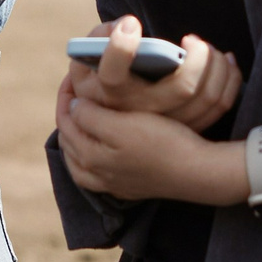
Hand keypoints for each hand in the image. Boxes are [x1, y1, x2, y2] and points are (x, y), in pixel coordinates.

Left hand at [54, 83, 246, 204]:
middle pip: (70, 139)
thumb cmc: (162, 144)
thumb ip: (90, 117)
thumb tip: (74, 106)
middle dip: (70, 113)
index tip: (73, 75)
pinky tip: (102, 142)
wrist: (197, 172)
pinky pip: (98, 169)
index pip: (65, 120)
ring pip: (80, 157)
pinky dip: (93, 152)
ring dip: (79, 133)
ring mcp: (112, 184)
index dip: (66, 95)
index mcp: (89, 158)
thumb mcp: (121, 127)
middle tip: (77, 89)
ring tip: (85, 112)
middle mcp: (96, 175)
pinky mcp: (129, 186)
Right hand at [67, 17, 240, 130]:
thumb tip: (126, 24)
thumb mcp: (90, 60)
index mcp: (110, 93)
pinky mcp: (188, 128)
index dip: (121, 48)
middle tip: (191, 40)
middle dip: (199, 55)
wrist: (110, 119)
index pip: (113, 75)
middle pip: (183, 86)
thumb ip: (101, 38)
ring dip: (217, 65)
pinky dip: (230, 80)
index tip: (131, 24)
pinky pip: (219, 106)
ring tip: (208, 48)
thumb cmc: (102, 77)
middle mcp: (141, 114)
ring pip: (207, 97)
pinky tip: (226, 61)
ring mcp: (168, 126)